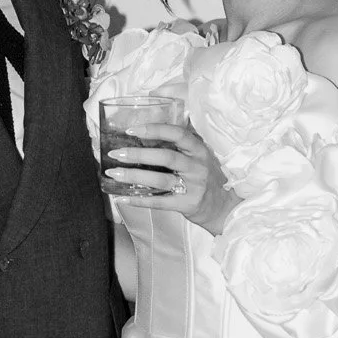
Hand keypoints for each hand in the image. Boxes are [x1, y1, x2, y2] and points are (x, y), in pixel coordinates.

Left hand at [104, 122, 232, 237]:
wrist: (224, 207)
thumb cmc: (207, 179)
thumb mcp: (201, 157)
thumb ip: (182, 144)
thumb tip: (151, 130)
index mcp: (200, 150)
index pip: (177, 133)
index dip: (154, 129)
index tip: (132, 130)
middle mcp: (198, 166)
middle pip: (166, 156)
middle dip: (138, 154)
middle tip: (116, 153)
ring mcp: (194, 186)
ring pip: (160, 179)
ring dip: (134, 176)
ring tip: (114, 174)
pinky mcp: (187, 204)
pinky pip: (159, 202)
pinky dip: (139, 200)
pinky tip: (122, 198)